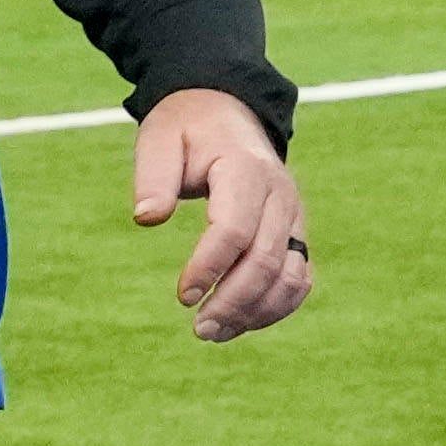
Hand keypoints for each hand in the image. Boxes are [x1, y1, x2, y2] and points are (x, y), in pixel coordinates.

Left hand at [136, 87, 308, 338]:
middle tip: (198, 329)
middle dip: (233, 300)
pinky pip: (299, 276)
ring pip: (291, 275)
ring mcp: (294, 216)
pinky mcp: (296, 232)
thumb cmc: (185, 130)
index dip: (209, 266)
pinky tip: (242, 323)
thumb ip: (152, 176)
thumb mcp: (159, 138)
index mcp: (246, 171)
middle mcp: (280, 195)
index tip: (181, 296)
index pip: (234, 229)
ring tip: (214, 333)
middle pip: (266, 260)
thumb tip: (146, 218)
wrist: (227, 112)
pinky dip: (277, 305)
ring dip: (258, 311)